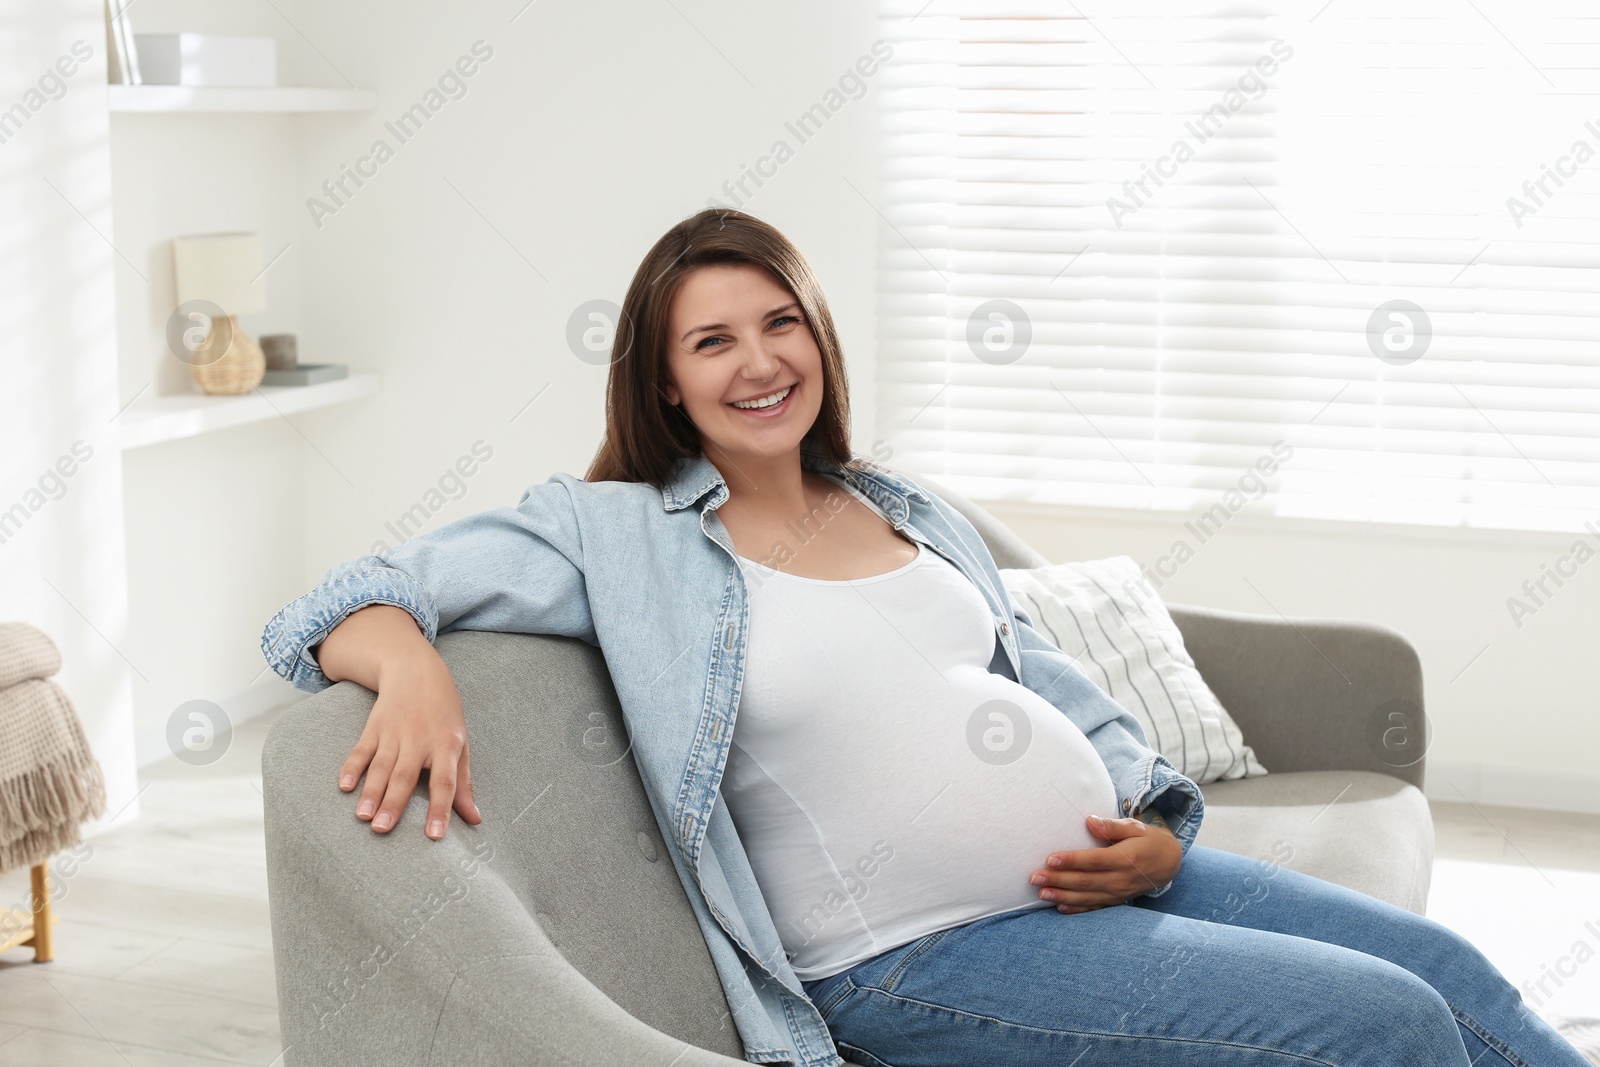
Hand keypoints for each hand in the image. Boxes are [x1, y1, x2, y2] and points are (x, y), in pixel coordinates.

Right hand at [337, 655, 482, 839]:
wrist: (417, 671)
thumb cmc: (444, 714)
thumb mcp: (461, 744)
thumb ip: (464, 783)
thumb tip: (474, 819)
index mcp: (446, 745)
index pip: (444, 781)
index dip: (440, 808)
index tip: (434, 835)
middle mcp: (420, 740)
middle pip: (405, 776)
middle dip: (393, 803)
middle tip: (382, 830)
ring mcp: (394, 733)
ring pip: (381, 766)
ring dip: (371, 791)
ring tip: (362, 817)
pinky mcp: (374, 727)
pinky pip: (361, 750)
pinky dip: (351, 767)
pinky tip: (344, 786)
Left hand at [1029, 814, 1182, 912]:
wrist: (1168, 863)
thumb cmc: (1147, 840)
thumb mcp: (1135, 827)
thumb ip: (1112, 826)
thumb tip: (1090, 821)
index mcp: (1124, 859)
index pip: (1093, 861)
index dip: (1071, 860)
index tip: (1050, 859)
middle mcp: (1120, 879)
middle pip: (1084, 881)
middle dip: (1057, 880)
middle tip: (1034, 877)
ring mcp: (1118, 893)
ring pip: (1086, 897)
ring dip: (1062, 896)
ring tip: (1041, 893)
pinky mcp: (1117, 900)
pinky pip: (1095, 908)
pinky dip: (1077, 909)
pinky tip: (1059, 908)